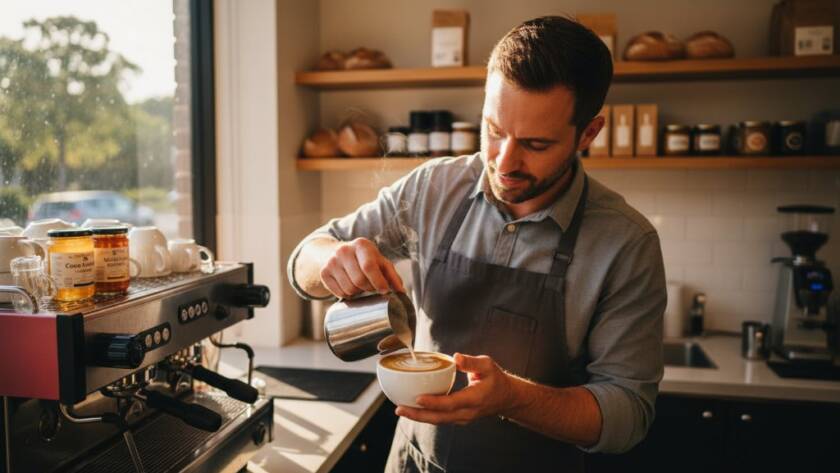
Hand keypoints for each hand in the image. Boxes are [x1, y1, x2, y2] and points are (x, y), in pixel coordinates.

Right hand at [320, 237, 405, 298]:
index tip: (384, 290)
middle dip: (368, 288)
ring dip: (358, 292)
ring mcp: (332, 261)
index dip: (377, 281)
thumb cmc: (365, 259)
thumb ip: (392, 275)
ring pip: (349, 289)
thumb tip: (402, 292)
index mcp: (361, 245)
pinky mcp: (324, 272)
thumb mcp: (380, 262)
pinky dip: (347, 294)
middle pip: (359, 280)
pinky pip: (339, 293)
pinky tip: (349, 285)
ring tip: (359, 285)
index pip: (368, 266)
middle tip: (371, 287)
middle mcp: (344, 250)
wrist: (337, 253)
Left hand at [395, 353, 514, 425]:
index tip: (418, 398)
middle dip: (418, 415)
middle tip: (399, 409)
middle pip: (440, 417)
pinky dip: (425, 415)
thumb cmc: (495, 379)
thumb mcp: (488, 365)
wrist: (505, 398)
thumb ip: (471, 362)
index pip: (452, 403)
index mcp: (475, 398)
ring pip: (438, 421)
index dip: (435, 402)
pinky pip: (439, 419)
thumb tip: (456, 357)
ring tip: (400, 409)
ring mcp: (462, 418)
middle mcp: (467, 412)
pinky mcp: (458, 418)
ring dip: (419, 417)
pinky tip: (412, 409)